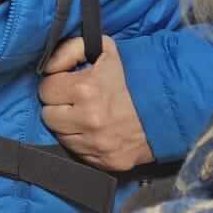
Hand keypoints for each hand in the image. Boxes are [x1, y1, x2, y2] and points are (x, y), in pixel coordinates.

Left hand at [38, 36, 152, 172]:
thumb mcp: (104, 49)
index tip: (66, 84)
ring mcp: (98, 144)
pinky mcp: (106, 162)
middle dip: (58, 106)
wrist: (167, 109)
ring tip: (84, 116)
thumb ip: (69, 49)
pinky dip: (82, 142)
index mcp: (85, 89)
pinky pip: (78, 153)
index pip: (46, 90)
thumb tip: (47, 66)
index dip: (55, 85)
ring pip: (60, 136)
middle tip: (73, 101)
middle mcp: (89, 120)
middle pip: (48, 116)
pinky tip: (94, 131)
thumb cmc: (130, 77)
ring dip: (67, 126)